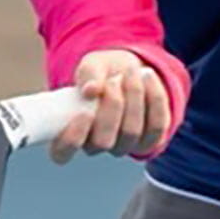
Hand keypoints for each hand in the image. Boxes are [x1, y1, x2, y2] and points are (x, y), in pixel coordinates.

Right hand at [51, 49, 170, 163]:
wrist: (127, 70)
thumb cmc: (101, 71)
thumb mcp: (91, 65)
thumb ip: (88, 75)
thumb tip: (91, 90)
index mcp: (69, 134)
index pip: (62, 153)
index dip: (72, 139)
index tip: (84, 112)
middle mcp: (95, 146)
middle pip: (103, 141)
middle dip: (111, 108)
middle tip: (114, 80)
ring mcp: (123, 146)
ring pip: (131, 132)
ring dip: (133, 98)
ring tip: (132, 72)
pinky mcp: (149, 140)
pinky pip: (157, 126)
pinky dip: (154, 98)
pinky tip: (148, 76)